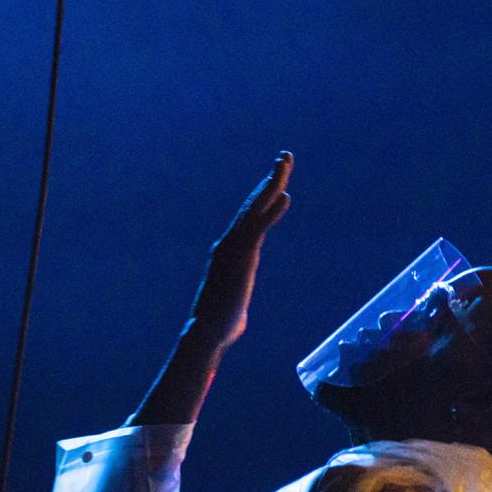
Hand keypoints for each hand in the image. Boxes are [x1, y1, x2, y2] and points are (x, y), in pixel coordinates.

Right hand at [189, 151, 292, 348]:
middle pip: (253, 205)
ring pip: (256, 208)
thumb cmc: (218, 327)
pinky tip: (285, 196)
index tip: (277, 182)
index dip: (263, 198)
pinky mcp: (242, 257)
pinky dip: (272, 211)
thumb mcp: (232, 310)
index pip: (249, 219)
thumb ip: (236, 305)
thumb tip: (236, 317)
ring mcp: (234, 248)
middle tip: (284, 157)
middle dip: (270, 180)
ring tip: (285, 163)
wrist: (206, 333)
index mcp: (228, 252)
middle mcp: (228, 244)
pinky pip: (259, 227)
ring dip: (272, 184)